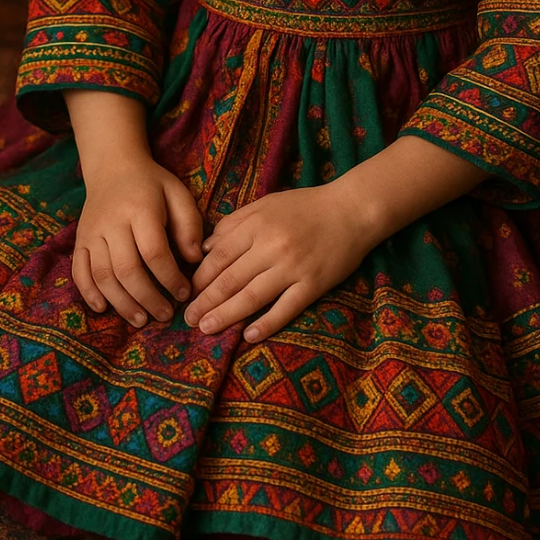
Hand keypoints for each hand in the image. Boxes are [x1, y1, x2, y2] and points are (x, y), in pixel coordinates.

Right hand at [72, 158, 203, 327]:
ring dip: (121, 302)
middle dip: (147, 297)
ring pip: (102, 275)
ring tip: (141, 319)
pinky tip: (104, 308)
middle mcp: (111, 222)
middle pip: (126, 269)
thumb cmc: (152, 185)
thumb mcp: (178, 194)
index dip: (170, 277)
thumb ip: (189, 224)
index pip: (154, 251)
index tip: (184, 293)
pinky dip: (89, 293)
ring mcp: (91, 232)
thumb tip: (194, 259)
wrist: (113, 167)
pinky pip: (79, 271)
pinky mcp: (79, 241)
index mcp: (140, 208)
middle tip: (165, 314)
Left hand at [183, 185, 373, 343]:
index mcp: (257, 225)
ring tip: (206, 329)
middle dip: (205, 302)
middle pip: (230, 279)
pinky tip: (249, 335)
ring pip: (252, 297)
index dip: (200, 278)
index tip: (187, 293)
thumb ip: (235, 223)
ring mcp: (293, 267)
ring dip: (226, 315)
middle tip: (188, 319)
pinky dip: (267, 323)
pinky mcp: (313, 284)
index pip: (219, 256)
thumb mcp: (266, 204)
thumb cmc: (306, 206)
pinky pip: (286, 308)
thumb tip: (205, 248)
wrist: (352, 210)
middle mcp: (271, 246)